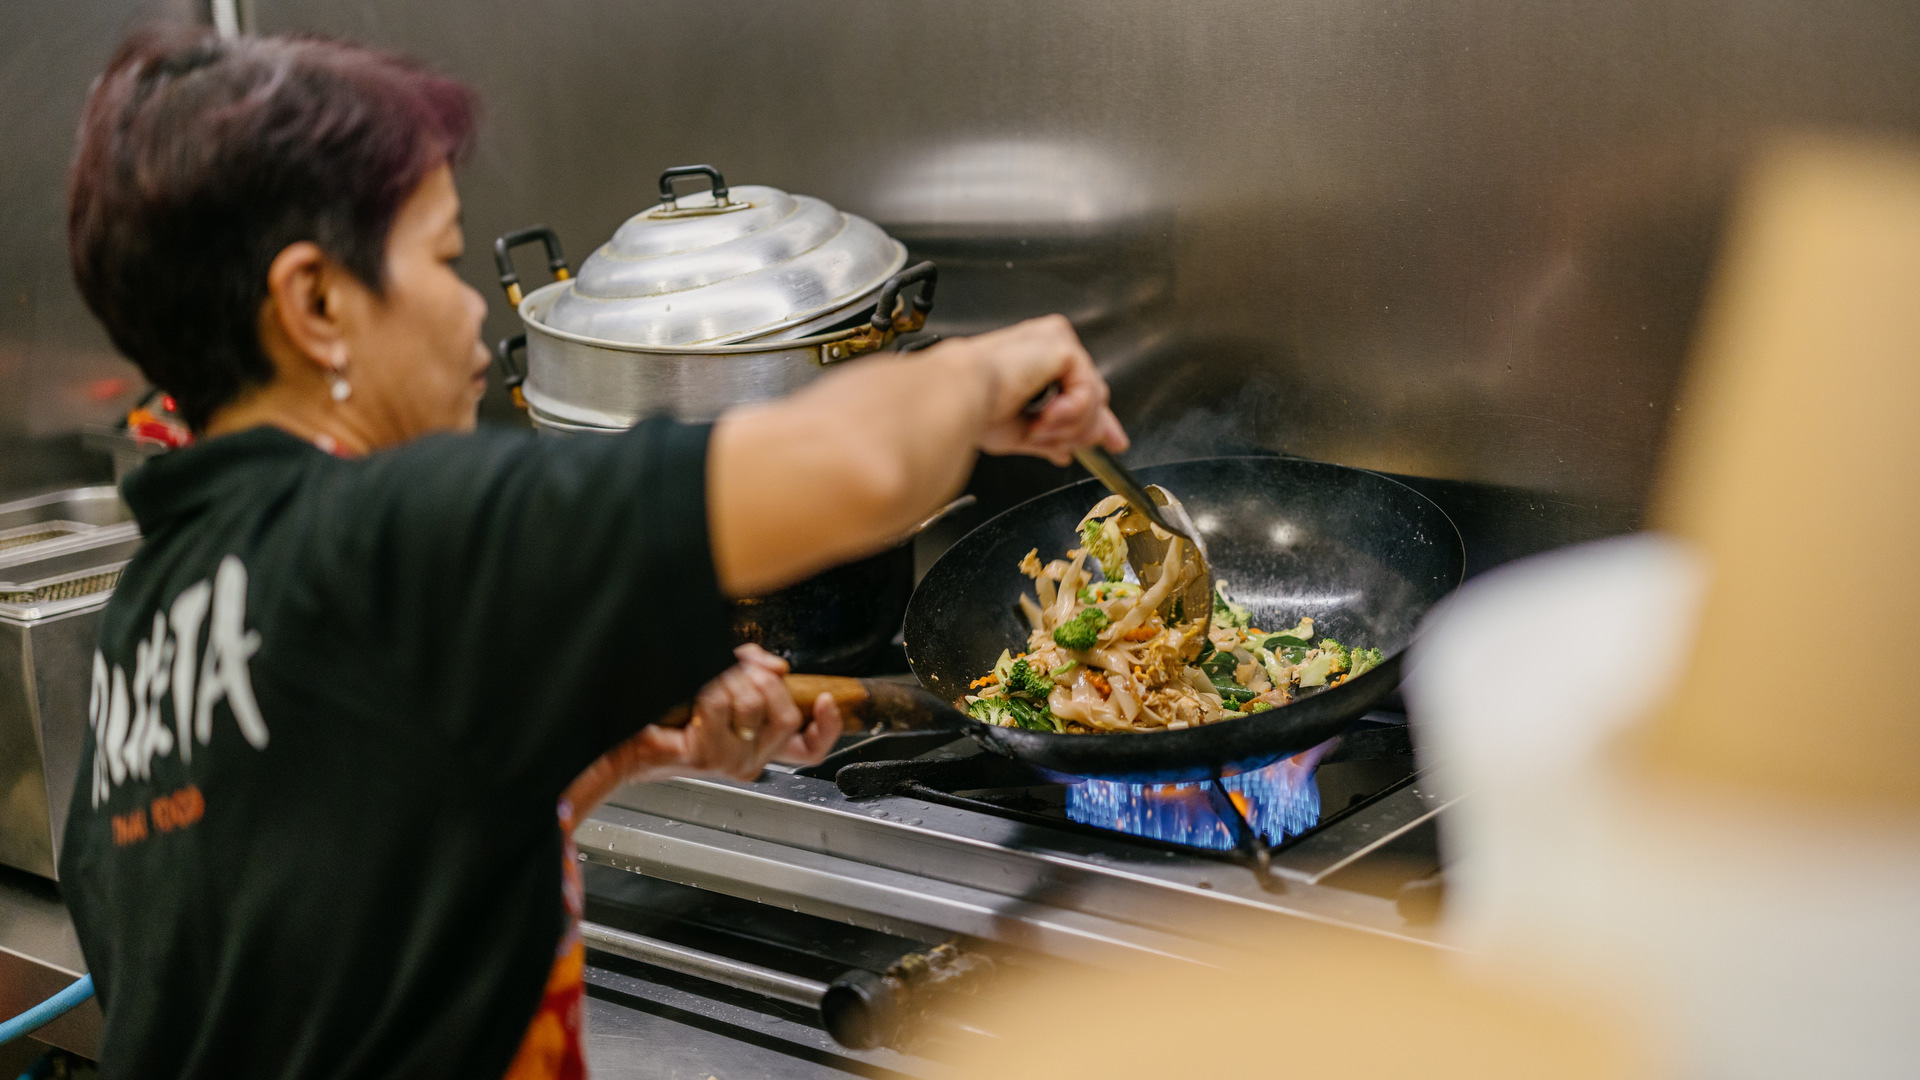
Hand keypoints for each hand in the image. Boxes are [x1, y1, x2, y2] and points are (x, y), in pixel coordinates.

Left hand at [561, 645, 843, 818]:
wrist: (628, 737)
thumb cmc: (673, 712)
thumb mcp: (725, 683)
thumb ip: (755, 672)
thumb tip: (778, 667)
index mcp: (759, 748)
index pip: (810, 749)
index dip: (828, 726)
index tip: (827, 700)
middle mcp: (750, 761)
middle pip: (785, 714)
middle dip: (762, 681)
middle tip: (734, 674)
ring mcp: (729, 761)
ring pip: (754, 704)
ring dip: (729, 679)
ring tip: (706, 685)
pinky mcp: (706, 754)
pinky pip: (720, 703)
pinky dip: (705, 686)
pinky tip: (692, 696)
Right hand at [954, 314, 1128, 465]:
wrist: (961, 397)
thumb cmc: (974, 410)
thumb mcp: (1021, 431)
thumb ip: (1051, 437)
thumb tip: (1068, 451)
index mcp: (1031, 361)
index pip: (1076, 387)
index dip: (1095, 418)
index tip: (1110, 442)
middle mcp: (1045, 346)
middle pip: (1091, 391)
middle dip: (1089, 426)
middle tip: (1071, 446)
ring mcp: (1056, 342)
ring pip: (1092, 396)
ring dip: (1070, 425)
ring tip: (1038, 430)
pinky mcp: (1063, 346)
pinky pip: (1087, 391)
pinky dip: (1070, 413)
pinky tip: (1045, 416)